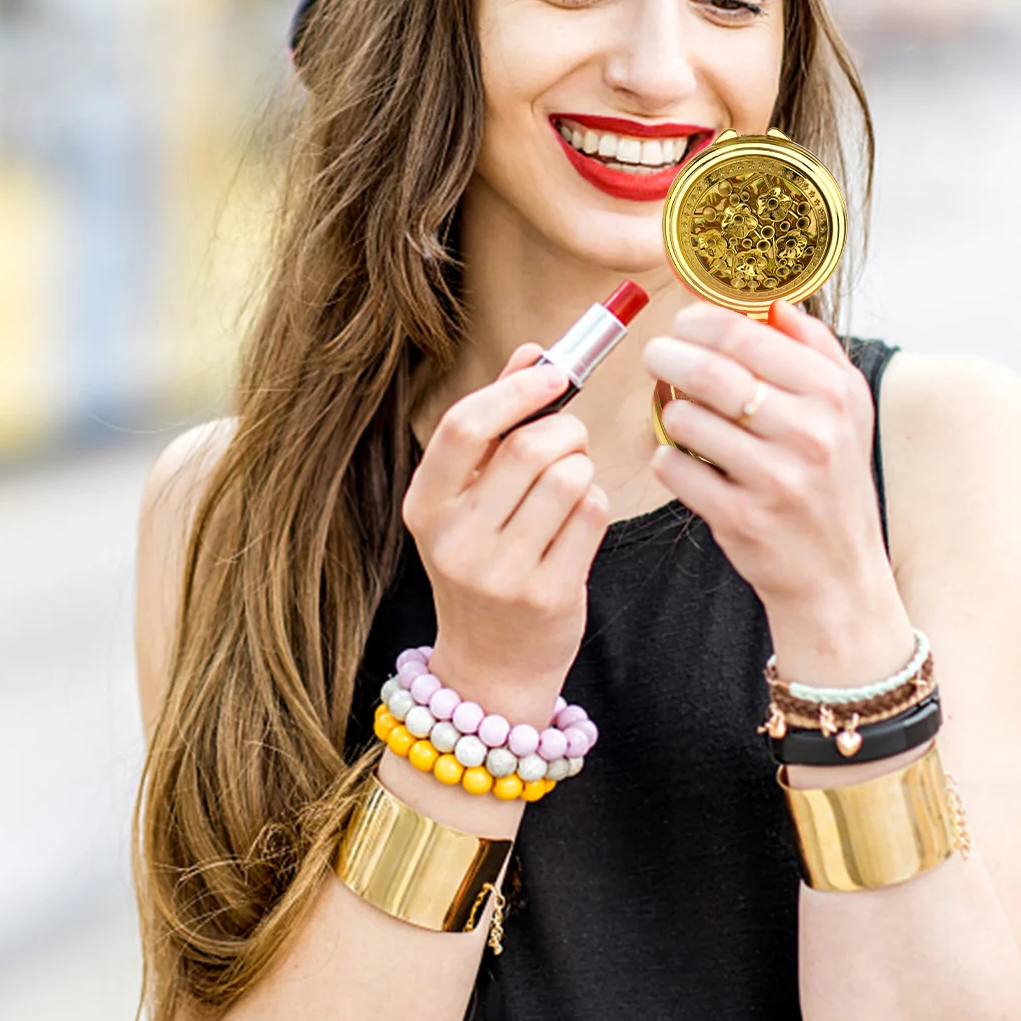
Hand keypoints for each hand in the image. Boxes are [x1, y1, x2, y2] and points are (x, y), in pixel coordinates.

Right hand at [401, 346, 609, 726]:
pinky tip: (578, 521)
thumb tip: (532, 352)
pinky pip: (592, 515)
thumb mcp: (470, 499)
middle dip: (565, 430)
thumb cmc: (485, 564)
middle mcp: (455, 540)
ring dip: (582, 468)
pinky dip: (595, 503)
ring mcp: (500, 573)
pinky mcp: (547, 595)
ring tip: (571, 485)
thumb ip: (496, 424)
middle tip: (570, 439)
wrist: (489, 668)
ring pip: (568, 478)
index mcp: (425, 506)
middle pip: (529, 448)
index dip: (515, 391)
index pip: (464, 427)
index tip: (553, 374)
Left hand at [641, 301, 911, 685]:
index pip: (746, 335)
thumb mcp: (846, 410)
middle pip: (710, 371)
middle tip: (656, 355)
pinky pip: (676, 469)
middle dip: (667, 356)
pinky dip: (667, 459)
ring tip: (678, 413)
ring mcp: (776, 478)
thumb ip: (814, 348)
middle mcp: (811, 433)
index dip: (699, 321)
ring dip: (669, 411)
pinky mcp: (742, 518)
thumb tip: (774, 301)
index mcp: (834, 394)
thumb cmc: (831, 482)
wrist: (837, 574)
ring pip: (686, 419)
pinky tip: (681, 460)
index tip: (682, 322)